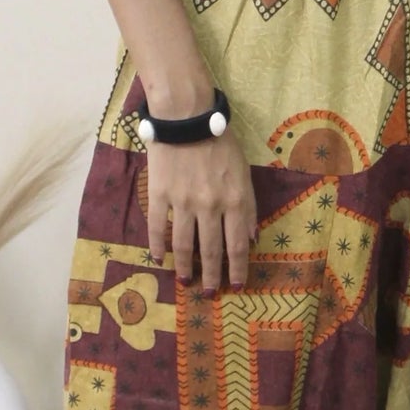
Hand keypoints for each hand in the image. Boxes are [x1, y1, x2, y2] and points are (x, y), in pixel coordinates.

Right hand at [145, 134, 256, 292]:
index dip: (238, 268)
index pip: (237, 244)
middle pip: (211, 250)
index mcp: (234, 200)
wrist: (187, 116)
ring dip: (185, 267)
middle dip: (212, 276)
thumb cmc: (220, 141)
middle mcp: (210, 206)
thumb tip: (252, 237)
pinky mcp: (159, 194)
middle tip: (210, 293)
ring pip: (183, 245)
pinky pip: (157, 227)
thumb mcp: (244, 172)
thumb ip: (248, 205)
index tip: (237, 286)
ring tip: (185, 281)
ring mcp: (182, 202)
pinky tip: (158, 259)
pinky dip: (157, 246)